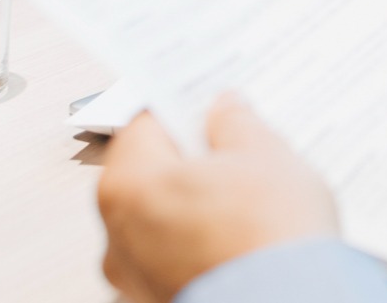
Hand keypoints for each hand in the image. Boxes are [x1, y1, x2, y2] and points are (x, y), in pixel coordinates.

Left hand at [96, 95, 339, 302]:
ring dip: (197, 203)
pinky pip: (177, 255)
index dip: (183, 107)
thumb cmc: (269, 235)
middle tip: (237, 147)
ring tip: (248, 196)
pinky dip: (202, 242)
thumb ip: (235, 124)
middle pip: (150, 174)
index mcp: (128, 185)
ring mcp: (135, 276)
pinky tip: (242, 234)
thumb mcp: (264, 154)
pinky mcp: (160, 298)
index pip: (145, 125)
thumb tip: (225, 111)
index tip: (210, 103)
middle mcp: (117, 234)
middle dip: (192, 159)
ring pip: (163, 218)